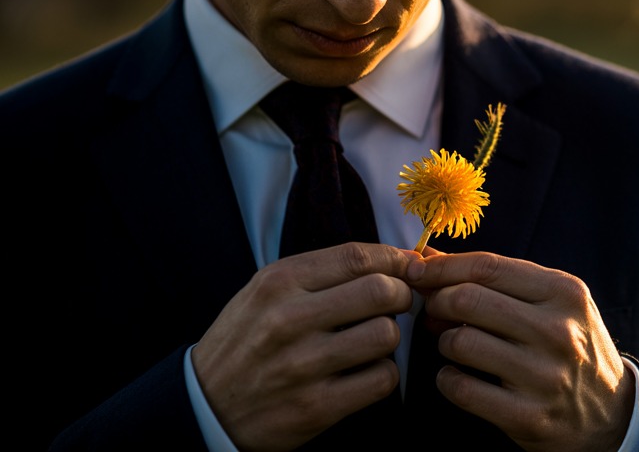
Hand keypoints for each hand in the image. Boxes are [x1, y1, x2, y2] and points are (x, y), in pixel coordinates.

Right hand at [192, 243, 417, 451]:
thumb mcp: (268, 290)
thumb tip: (398, 260)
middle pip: (381, 291)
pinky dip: (383, 374)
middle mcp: (288, 320)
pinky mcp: (315, 407)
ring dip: (390, 337)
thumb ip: (325, 272)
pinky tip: (365, 371)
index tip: (407, 267)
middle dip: (402, 295)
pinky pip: (381, 380)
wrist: (205, 404)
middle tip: (396, 303)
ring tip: (372, 340)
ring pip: (385, 335)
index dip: (395, 259)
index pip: (357, 257)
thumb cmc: (248, 339)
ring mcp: (302, 366)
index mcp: (278, 283)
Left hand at [406, 250, 634, 451]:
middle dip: (437, 302)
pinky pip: (462, 389)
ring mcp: (544, 376)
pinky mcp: (528, 416)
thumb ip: (499, 279)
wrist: (611, 411)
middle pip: (468, 300)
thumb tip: (429, 256)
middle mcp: (558, 332)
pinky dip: (448, 380)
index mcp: (565, 293)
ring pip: (461, 343)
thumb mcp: (553, 302)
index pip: (488, 267)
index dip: (442, 267)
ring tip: (454, 345)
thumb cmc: (571, 345)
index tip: (416, 271)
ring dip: (444, 342)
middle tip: (435, 311)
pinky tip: (458, 376)